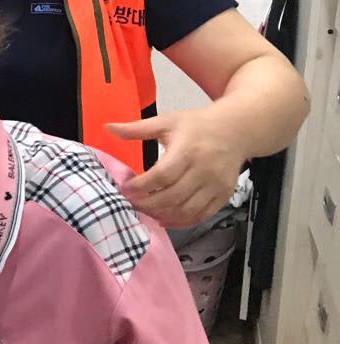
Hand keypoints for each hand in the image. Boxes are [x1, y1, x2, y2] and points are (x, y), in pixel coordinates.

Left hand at [106, 106, 243, 227]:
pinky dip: (182, 222)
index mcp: (187, 151)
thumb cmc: (198, 125)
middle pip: (172, 196)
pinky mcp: (223, 196)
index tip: (125, 188)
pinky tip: (165, 219)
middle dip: (148, 204)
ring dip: (163, 215)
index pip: (162, 175)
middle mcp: (203, 171)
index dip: (142, 186)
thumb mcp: (166, 121)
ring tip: (145, 212)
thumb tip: (108, 127)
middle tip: (130, 204)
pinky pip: (201, 215)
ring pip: (186, 210)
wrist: (236, 130)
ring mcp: (215, 186)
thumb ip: (136, 128)